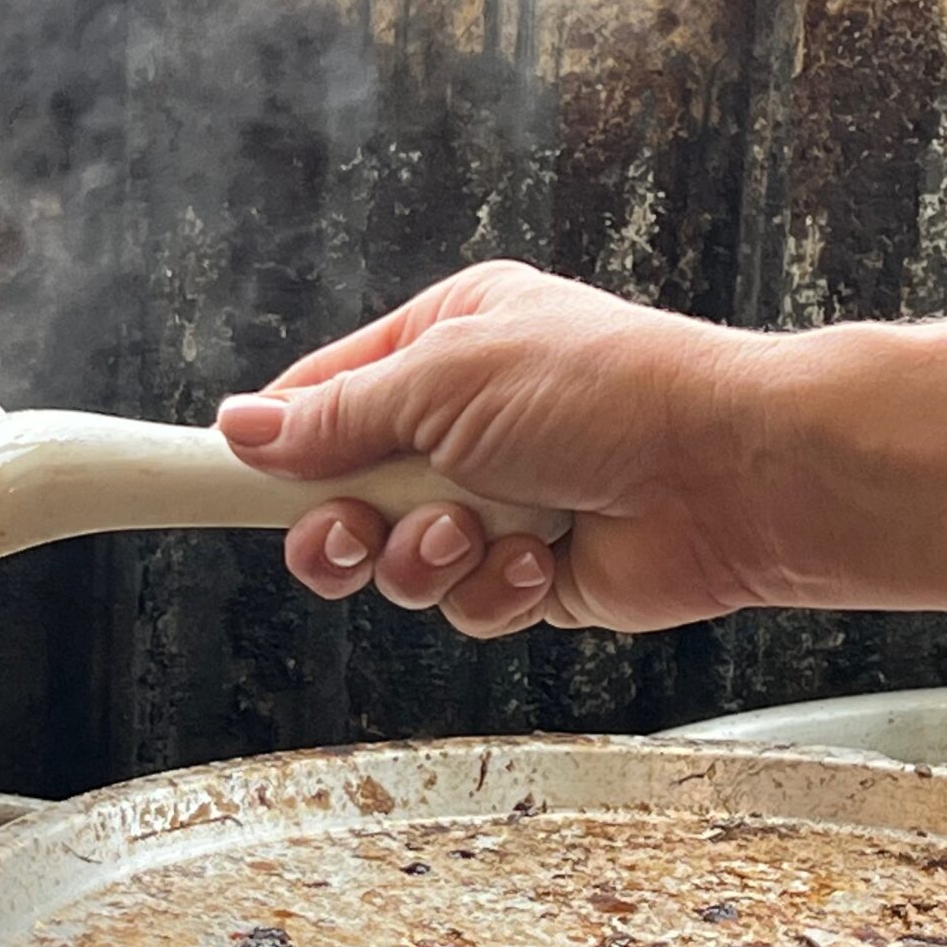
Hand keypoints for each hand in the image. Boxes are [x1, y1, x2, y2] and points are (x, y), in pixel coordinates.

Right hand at [215, 262, 773, 637]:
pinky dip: (490, 588)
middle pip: (342, 493)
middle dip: (344, 525)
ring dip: (425, 557)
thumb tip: (240, 430)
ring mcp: (497, 500)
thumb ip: (335, 417)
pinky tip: (537, 558)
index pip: (319, 398)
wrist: (734, 475)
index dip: (271, 445)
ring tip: (476, 530)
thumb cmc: (612, 391)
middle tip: (354, 529)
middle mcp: (465, 422)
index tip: (212, 475)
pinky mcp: (530, 573)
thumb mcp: (446, 378)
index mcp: (443, 344)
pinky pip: (463, 602)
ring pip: (396, 561)